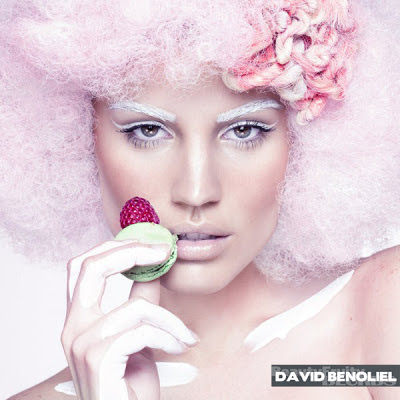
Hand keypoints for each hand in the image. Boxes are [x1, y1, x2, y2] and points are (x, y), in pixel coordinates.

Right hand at [61, 240, 198, 399]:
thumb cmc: (130, 383)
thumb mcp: (139, 333)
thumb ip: (141, 300)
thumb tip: (154, 266)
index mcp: (79, 318)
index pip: (84, 266)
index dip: (115, 247)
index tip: (151, 243)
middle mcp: (72, 328)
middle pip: (91, 267)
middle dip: (131, 251)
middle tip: (164, 251)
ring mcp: (81, 344)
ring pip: (136, 307)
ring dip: (170, 320)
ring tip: (185, 336)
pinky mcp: (97, 360)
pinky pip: (142, 331)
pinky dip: (169, 336)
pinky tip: (180, 348)